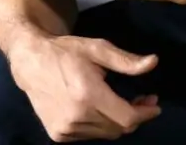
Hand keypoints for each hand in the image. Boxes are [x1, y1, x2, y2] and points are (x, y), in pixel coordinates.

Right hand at [11, 34, 161, 141]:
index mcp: (88, 94)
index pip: (127, 118)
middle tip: (140, 100)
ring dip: (116, 121)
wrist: (30, 61)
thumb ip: (126, 61)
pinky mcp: (57, 134)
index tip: (154, 104)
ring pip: (105, 134)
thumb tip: (153, 63)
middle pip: (119, 128)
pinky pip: (89, 135)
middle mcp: (77, 116)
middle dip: (134, 116)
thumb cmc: (66, 51)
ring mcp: (65, 128)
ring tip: (117, 103)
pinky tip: (96, 109)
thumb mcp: (97, 49)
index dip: (145, 114)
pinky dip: (98, 125)